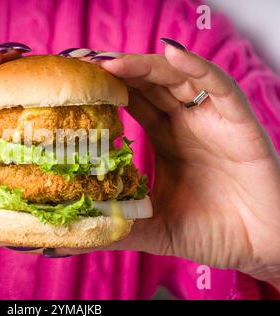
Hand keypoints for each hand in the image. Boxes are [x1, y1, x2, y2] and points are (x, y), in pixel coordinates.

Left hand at [53, 41, 279, 287]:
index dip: (104, 89)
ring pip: (176, 79)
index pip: (131, 101)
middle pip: (148, 84)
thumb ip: (116, 226)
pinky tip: (171, 55)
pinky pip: (218, 86)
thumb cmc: (210, 232)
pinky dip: (196, 68)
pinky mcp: (238, 122)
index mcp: (166, 138)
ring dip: (144, 67)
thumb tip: (68, 240)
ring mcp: (211, 119)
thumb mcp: (153, 227)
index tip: (73, 83)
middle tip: (80, 63)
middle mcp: (186, 123)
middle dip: (115, 71)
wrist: (259, 248)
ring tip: (109, 62)